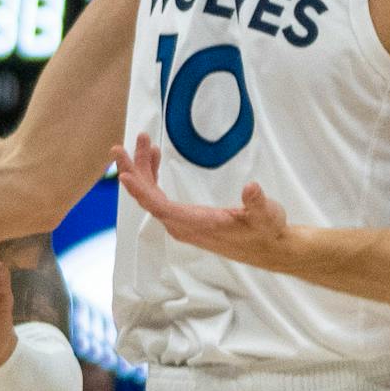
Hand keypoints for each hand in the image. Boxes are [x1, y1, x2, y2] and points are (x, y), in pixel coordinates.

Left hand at [113, 133, 294, 271]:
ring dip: (143, 169)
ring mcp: (181, 222)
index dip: (141, 191)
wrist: (269, 248)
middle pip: (148, 198)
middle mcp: (182, 225)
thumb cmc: (266, 231)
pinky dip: (153, 176)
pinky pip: (159, 196)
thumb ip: (257, 203)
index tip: (124, 174)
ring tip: (144, 142)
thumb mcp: (267, 215)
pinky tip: (155, 158)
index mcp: (196, 224)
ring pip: (152, 195)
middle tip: (120, 147)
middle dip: (134, 170)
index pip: (160, 207)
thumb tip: (252, 188)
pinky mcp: (185, 218)